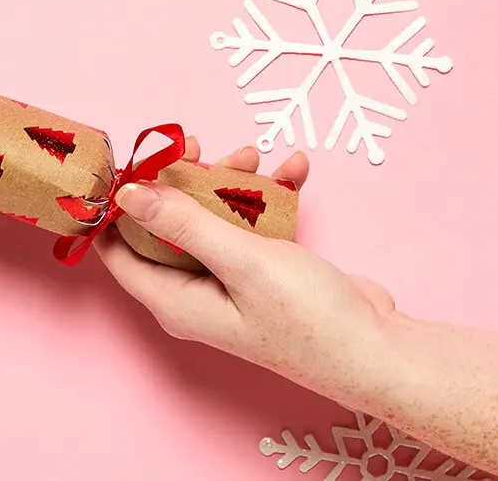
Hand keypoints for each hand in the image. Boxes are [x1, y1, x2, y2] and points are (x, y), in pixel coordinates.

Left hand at [96, 140, 396, 395]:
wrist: (382, 351)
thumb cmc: (309, 319)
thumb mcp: (240, 261)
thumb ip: (182, 224)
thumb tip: (126, 194)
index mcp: (173, 299)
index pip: (118, 249)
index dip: (116, 205)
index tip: (128, 161)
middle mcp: (193, 293)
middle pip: (166, 225)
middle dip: (182, 182)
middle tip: (200, 145)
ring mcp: (229, 283)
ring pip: (211, 220)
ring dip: (230, 183)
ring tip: (255, 153)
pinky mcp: (263, 273)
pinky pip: (251, 226)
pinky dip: (268, 198)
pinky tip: (294, 170)